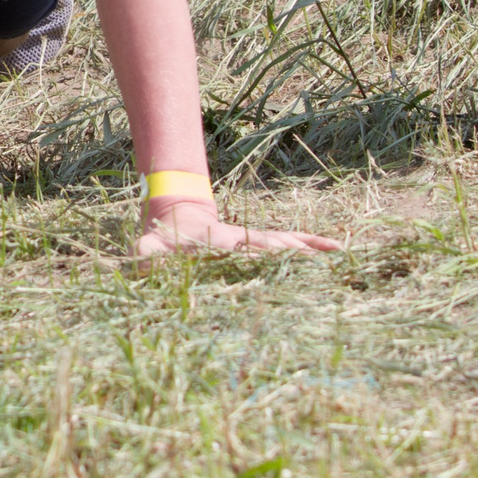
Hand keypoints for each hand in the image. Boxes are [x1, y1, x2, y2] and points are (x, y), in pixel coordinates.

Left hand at [134, 200, 339, 254]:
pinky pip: (291, 243)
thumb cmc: (165, 240)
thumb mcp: (151, 247)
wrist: (179, 217)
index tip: (264, 256)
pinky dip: (313, 244)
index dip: (249, 252)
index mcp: (216, 241)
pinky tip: (337, 250)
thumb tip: (140, 255)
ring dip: (308, 249)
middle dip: (290, 251)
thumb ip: (146, 251)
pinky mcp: (263, 243)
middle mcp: (240, 238)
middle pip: (269, 244)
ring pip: (285, 242)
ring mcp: (254, 239)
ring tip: (336, 254)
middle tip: (316, 260)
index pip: (235, 247)